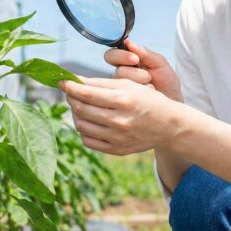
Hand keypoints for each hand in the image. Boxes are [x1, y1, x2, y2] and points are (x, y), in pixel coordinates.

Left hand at [57, 76, 180, 155]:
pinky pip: (88, 140)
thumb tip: (74, 81)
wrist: (168, 125)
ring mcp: (117, 137)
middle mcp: (119, 120)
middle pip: (80, 109)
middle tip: (70, 92)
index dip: (69, 86)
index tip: (61, 81)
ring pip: (81, 125)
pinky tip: (89, 121)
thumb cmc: (147, 99)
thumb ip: (101, 83)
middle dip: (70, 98)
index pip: (86, 93)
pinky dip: (83, 130)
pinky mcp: (116, 150)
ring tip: (80, 106)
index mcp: (123, 99)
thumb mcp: (129, 85)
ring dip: (75, 113)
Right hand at [104, 38, 181, 102]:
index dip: (120, 55)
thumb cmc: (167, 85)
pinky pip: (122, 96)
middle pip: (115, 69)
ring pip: (120, 83)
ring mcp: (121, 91)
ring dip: (138, 83)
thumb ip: (146, 53)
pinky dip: (138, 94)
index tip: (135, 59)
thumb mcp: (160, 65)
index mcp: (127, 63)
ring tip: (151, 87)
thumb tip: (129, 43)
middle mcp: (121, 76)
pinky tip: (148, 96)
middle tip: (146, 76)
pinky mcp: (122, 103)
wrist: (173, 105)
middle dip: (132, 72)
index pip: (112, 55)